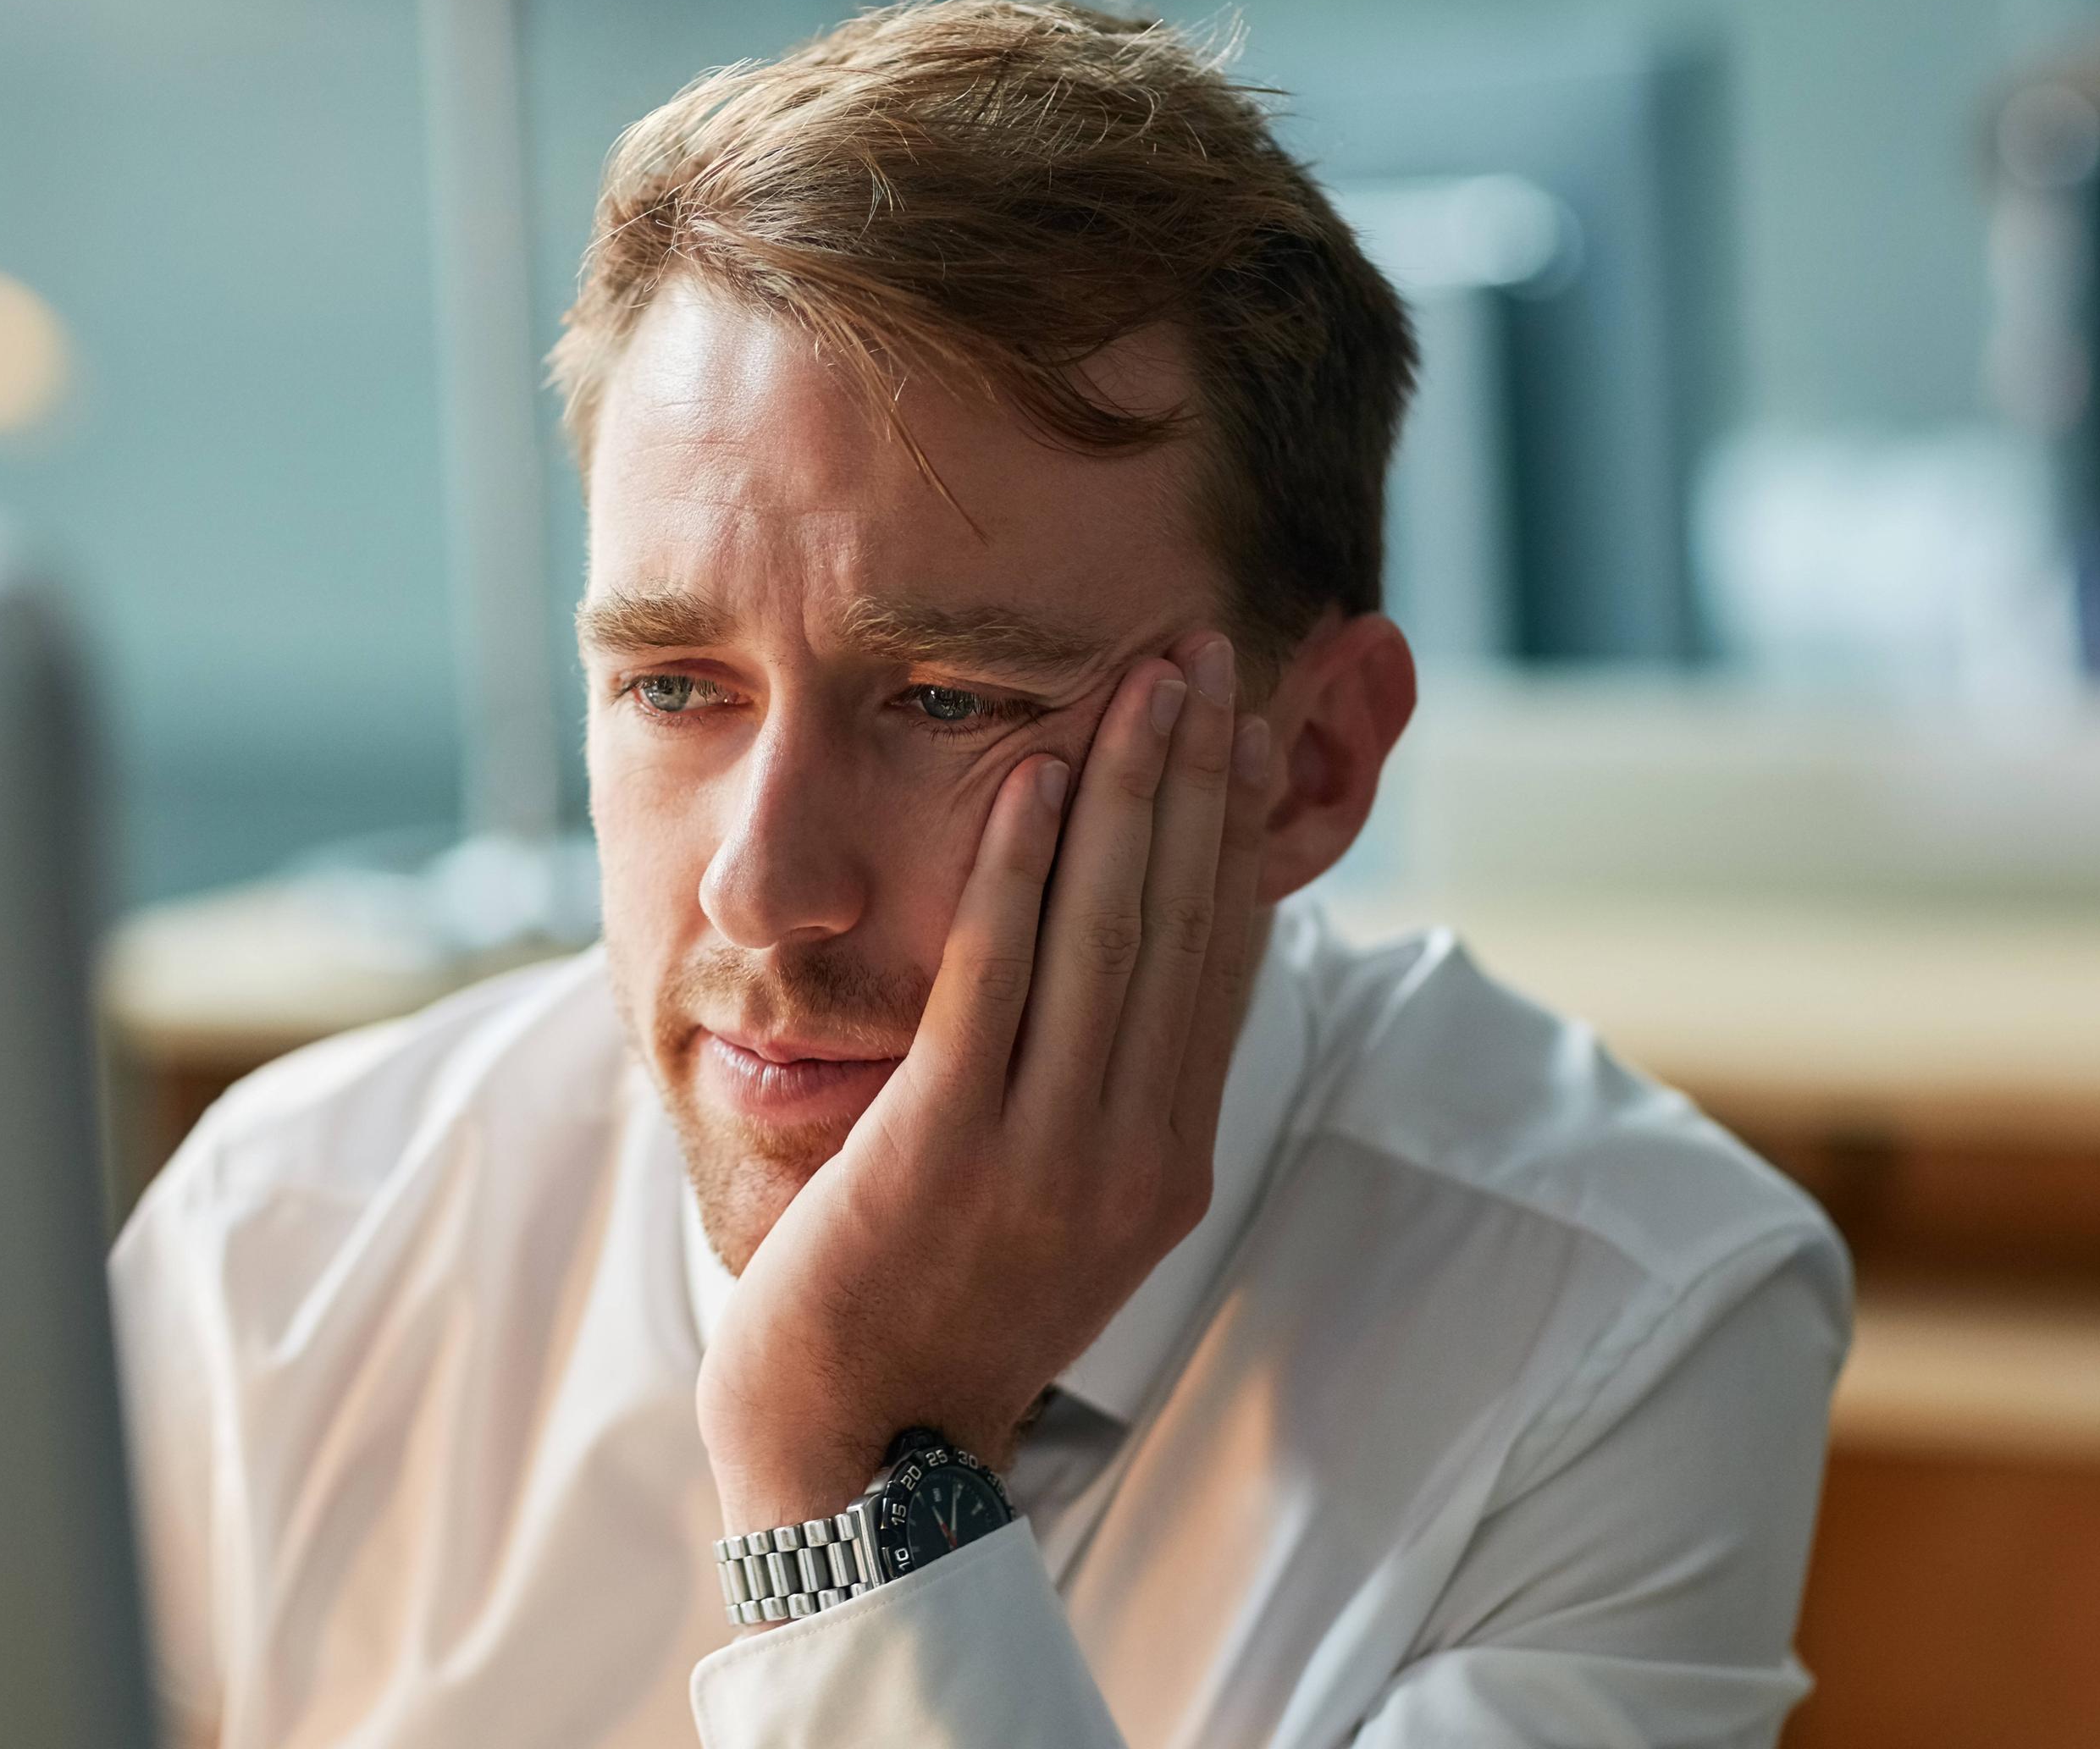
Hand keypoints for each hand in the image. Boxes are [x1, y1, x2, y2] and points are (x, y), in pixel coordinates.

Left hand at [696, 630, 1277, 1543]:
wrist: (854, 1449)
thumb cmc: (934, 1306)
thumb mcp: (1054, 1203)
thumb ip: (1096, 1093)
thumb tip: (1120, 972)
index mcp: (1168, 1160)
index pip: (1220, 961)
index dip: (1237, 831)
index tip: (1245, 723)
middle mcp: (1133, 1155)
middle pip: (1182, 925)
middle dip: (1200, 776)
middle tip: (1211, 651)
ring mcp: (1047, 1157)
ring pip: (1106, 936)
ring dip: (1129, 790)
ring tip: (1145, 677)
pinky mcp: (946, 1150)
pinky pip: (995, 981)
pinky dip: (1018, 867)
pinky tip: (1030, 775)